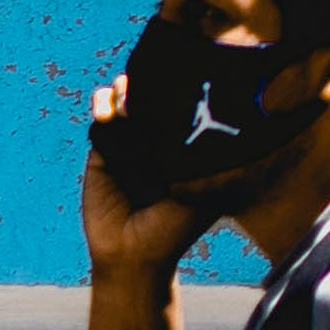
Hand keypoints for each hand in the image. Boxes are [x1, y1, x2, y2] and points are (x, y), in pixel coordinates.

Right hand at [81, 80, 214, 295]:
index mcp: (184, 143)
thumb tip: (226, 126)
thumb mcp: (201, 194)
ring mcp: (131, 139)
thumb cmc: (175, 229)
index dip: (183, 83)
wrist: (133, 254)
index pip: (185, 100)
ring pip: (127, 94)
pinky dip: (103, 103)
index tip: (185, 75)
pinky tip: (109, 113)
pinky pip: (102, 113)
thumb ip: (207, 163)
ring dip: (127, 86)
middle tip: (153, 84)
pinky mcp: (103, 147)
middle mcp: (159, 137)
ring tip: (130, 100)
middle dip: (154, 78)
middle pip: (155, 91)